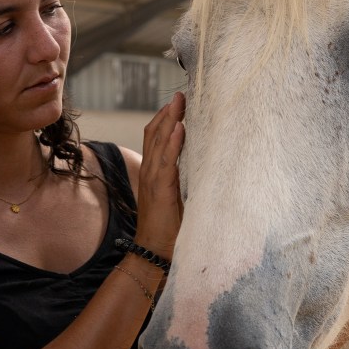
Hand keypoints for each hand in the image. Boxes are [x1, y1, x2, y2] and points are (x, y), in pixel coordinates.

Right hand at [134, 92, 184, 259]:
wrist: (153, 252)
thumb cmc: (166, 229)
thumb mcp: (174, 198)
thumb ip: (179, 181)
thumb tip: (198, 168)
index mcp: (153, 173)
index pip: (155, 138)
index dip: (164, 119)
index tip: (176, 103)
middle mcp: (150, 172)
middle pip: (155, 133)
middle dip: (167, 113)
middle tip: (180, 95)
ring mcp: (154, 180)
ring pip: (159, 142)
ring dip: (169, 120)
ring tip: (179, 102)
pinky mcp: (161, 190)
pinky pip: (166, 162)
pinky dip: (172, 143)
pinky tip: (180, 128)